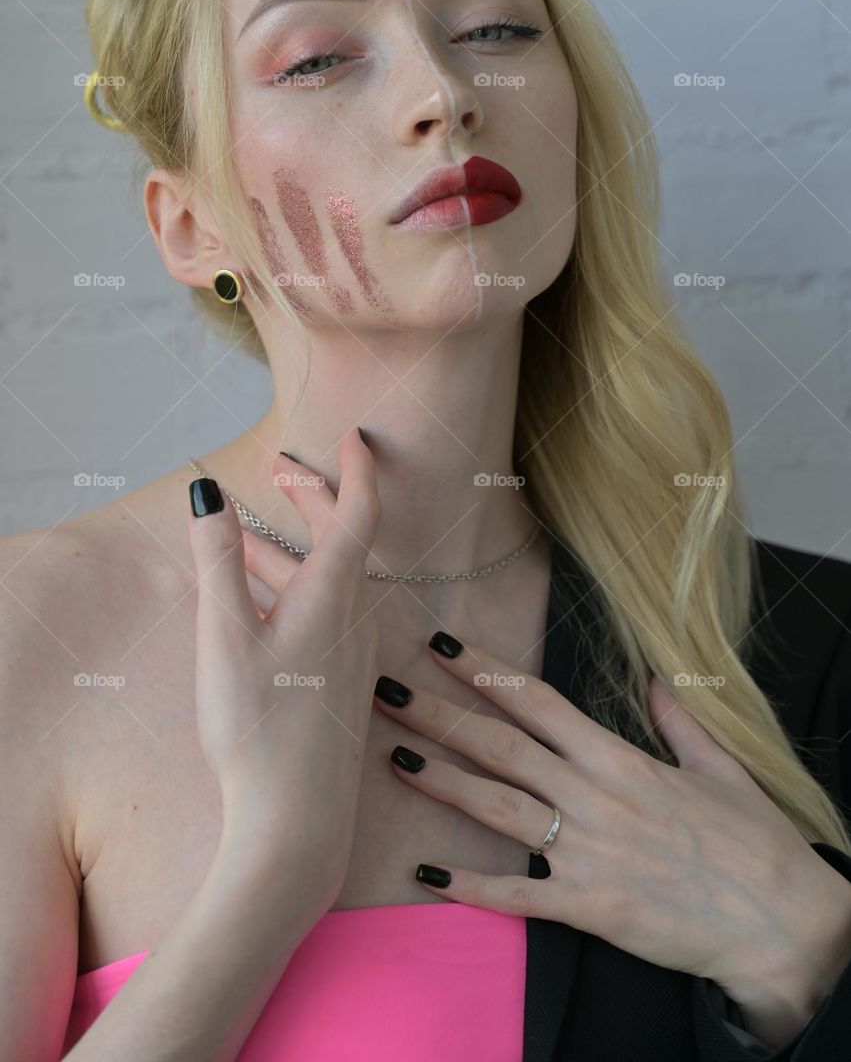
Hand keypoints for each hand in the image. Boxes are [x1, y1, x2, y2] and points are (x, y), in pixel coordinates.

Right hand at [187, 427, 380, 919]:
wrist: (296, 825)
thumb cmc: (259, 731)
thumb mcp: (224, 636)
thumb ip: (217, 558)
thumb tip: (206, 489)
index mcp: (334, 595)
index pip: (359, 510)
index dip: (357, 467)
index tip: (353, 435)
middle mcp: (356, 617)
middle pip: (346, 538)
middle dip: (316, 497)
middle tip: (282, 469)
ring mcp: (353, 652)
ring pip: (330, 578)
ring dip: (297, 546)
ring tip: (252, 533)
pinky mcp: (342, 682)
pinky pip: (327, 612)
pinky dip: (297, 588)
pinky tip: (266, 604)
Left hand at [371, 633, 850, 1000]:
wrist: (782, 924)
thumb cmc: (756, 845)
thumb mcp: (722, 768)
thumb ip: (679, 720)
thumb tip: (655, 678)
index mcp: (621, 757)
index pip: (538, 701)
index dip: (486, 671)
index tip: (443, 645)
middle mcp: (595, 795)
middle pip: (502, 746)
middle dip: (440, 714)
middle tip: (387, 690)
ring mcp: (587, 850)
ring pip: (498, 807)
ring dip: (442, 780)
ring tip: (394, 756)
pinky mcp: (588, 906)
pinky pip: (517, 894)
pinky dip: (470, 885)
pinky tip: (427, 874)